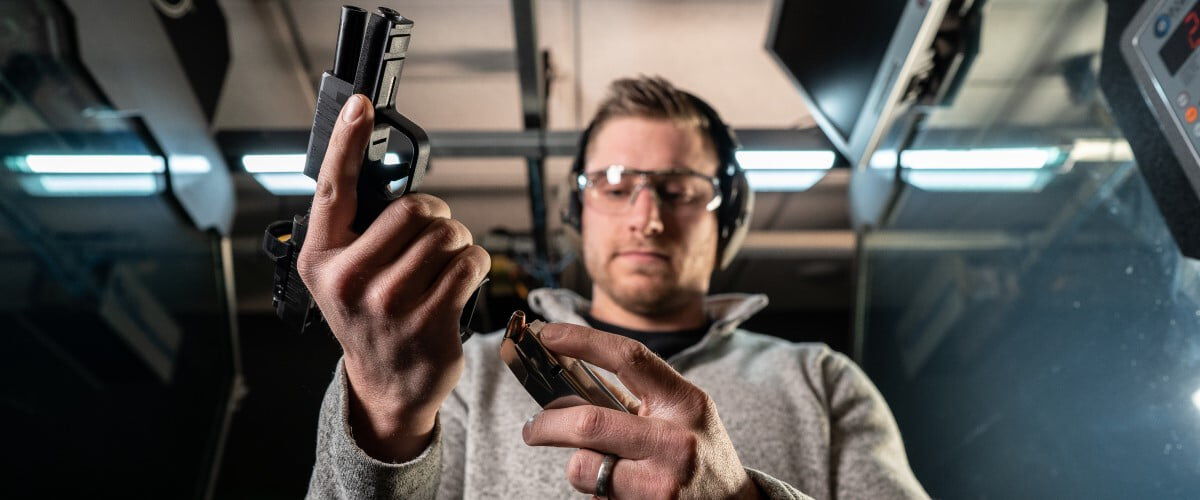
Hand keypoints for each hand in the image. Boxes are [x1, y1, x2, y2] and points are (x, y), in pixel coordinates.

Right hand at [296, 94, 490, 460]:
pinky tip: (462, 278)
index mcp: (321, 258)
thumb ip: (356, 228)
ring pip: (447, 235)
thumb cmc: (369, 317)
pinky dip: (476, 263)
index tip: (361, 105)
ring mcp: (389, 304)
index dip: (347, 140)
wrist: (387, 384)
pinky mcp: (430, 321)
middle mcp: (349, 279)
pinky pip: (470, 264)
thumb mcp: (342, 274)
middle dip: (437, 214)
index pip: (334, 187)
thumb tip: (382, 170)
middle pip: (415, 208)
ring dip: (459, 240)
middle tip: (435, 232)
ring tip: (446, 260)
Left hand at [521, 324, 760, 498]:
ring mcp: (663, 482)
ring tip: (601, 466)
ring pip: (585, 467)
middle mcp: (676, 440)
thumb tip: (568, 375)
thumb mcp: (680, 412)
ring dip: (579, 465)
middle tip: (533, 428)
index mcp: (685, 401)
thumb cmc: (697, 451)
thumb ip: (635, 396)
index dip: (583, 340)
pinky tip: (623, 489)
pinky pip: (596, 496)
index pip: (629, 358)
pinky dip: (596, 490)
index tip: (550, 334)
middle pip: (589, 423)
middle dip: (549, 425)